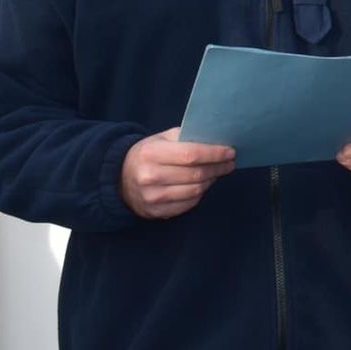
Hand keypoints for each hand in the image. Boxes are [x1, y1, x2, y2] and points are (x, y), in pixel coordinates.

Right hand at [120, 128, 235, 219]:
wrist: (119, 178)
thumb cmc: (148, 154)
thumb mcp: (162, 139)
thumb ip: (186, 137)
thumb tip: (217, 141)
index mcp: (151, 153)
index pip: (191, 154)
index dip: (214, 154)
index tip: (230, 152)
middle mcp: (150, 177)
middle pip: (196, 174)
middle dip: (218, 168)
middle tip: (230, 163)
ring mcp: (152, 197)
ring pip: (195, 190)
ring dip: (211, 181)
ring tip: (217, 172)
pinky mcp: (156, 212)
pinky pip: (188, 204)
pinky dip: (200, 194)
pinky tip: (203, 185)